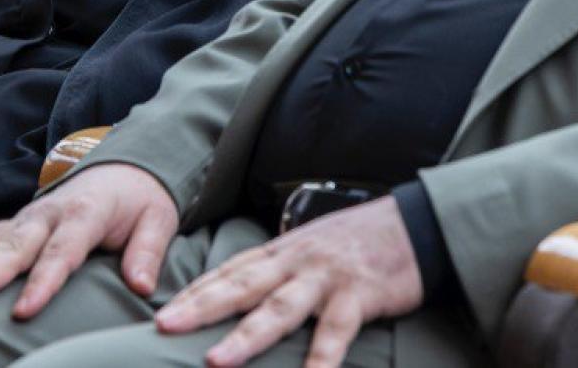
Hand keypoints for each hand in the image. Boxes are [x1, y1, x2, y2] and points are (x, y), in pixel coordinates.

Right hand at [0, 162, 179, 319]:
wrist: (125, 167)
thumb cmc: (141, 201)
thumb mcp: (158, 220)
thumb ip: (147, 252)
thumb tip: (140, 286)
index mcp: (84, 213)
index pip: (61, 252)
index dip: (43, 283)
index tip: (23, 312)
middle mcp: (47, 213)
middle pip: (14, 248)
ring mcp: (27, 217)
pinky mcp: (15, 224)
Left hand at [153, 195, 420, 367]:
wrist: (414, 224)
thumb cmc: (358, 242)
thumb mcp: (311, 248)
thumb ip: (280, 271)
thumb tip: (246, 295)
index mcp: (282, 251)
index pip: (230, 271)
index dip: (195, 291)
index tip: (163, 311)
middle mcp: (296, 261)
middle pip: (241, 285)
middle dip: (200, 308)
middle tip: (166, 326)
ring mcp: (326, 277)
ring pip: (279, 309)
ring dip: (245, 336)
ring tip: (216, 361)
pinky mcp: (358, 294)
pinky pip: (335, 332)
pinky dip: (320, 359)